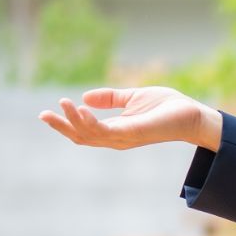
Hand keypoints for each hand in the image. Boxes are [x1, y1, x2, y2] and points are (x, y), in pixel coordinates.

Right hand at [38, 86, 221, 150]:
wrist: (192, 114)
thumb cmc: (166, 107)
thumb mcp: (132, 98)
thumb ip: (110, 98)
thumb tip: (84, 97)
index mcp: (116, 130)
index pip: (84, 131)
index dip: (65, 123)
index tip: (46, 112)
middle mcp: (118, 138)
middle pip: (82, 137)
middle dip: (61, 126)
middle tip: (42, 114)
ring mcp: (126, 137)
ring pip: (91, 134)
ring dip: (73, 120)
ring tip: (61, 105)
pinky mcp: (135, 133)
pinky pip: (108, 130)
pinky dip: (92, 121)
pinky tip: (81, 109)